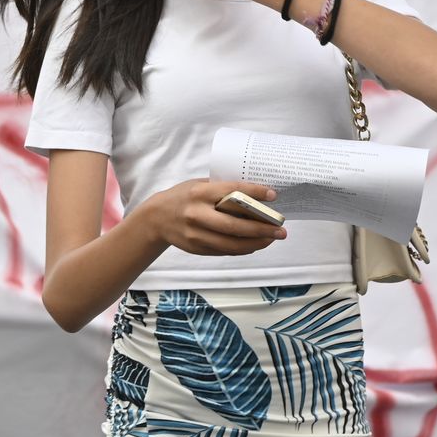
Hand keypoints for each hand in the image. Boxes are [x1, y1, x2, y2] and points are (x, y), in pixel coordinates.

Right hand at [148, 179, 284, 255]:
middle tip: (280, 229)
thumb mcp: (198, 186)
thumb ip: (221, 190)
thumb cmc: (183, 197)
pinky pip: (225, 251)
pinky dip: (243, 249)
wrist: (155, 218)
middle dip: (262, 229)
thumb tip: (253, 195)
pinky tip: (255, 244)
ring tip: (272, 239)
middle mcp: (197, 214)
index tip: (273, 195)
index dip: (254, 194)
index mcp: (199, 193)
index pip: (231, 193)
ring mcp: (196, 234)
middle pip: (235, 225)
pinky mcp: (197, 248)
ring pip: (232, 244)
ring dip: (256, 243)